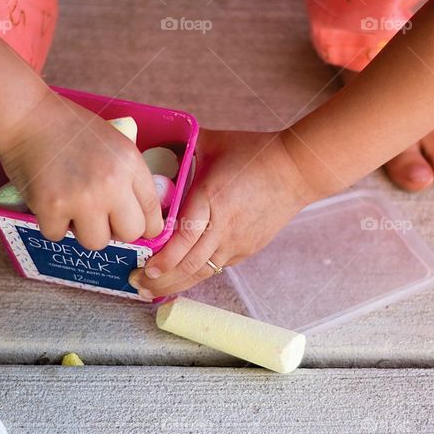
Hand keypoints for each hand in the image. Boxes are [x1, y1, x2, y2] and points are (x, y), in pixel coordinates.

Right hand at [0, 91, 163, 249]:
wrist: (28, 117)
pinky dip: (52, 224)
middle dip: (116, 230)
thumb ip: (129, 177)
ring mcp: (82, 198)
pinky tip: (50, 202)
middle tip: (101, 218)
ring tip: (72, 208)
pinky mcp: (51, 207)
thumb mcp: (115, 144)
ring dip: (83, 230)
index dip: (146, 226)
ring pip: (96, 242)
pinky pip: (59, 235)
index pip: (153, 212)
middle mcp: (111, 184)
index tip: (137, 229)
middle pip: (130, 234)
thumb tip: (137, 215)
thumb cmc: (71, 128)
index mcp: (130, 164)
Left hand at [128, 128, 317, 298]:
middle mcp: (224, 226)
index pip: (185, 238)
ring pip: (202, 272)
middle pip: (189, 264)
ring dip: (175, 283)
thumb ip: (183, 147)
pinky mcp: (247, 249)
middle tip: (136, 283)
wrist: (297, 170)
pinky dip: (195, 275)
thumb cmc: (255, 153)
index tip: (144, 266)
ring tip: (151, 290)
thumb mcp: (214, 143)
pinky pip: (216, 267)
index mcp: (212, 199)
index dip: (164, 258)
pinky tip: (178, 279)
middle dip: (160, 278)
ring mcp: (237, 242)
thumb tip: (154, 144)